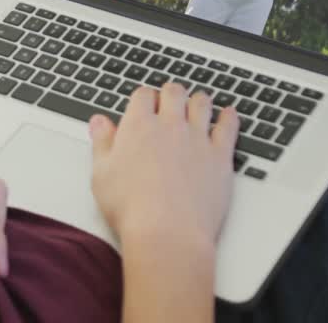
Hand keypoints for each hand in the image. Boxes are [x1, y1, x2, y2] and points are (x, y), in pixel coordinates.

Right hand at [88, 84, 238, 248]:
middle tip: (170, 100)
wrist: (167, 234)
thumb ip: (102, 143)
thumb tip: (99, 122)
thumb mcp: (101, 174)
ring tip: (198, 103)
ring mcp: (197, 139)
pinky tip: (228, 115)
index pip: (143, 95)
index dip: (144, 98)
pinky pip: (228, 127)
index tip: (145, 104)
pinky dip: (229, 117)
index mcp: (138, 126)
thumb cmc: (131, 209)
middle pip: (174, 92)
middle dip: (171, 94)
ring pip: (202, 104)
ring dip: (198, 100)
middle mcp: (169, 126)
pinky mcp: (220, 156)